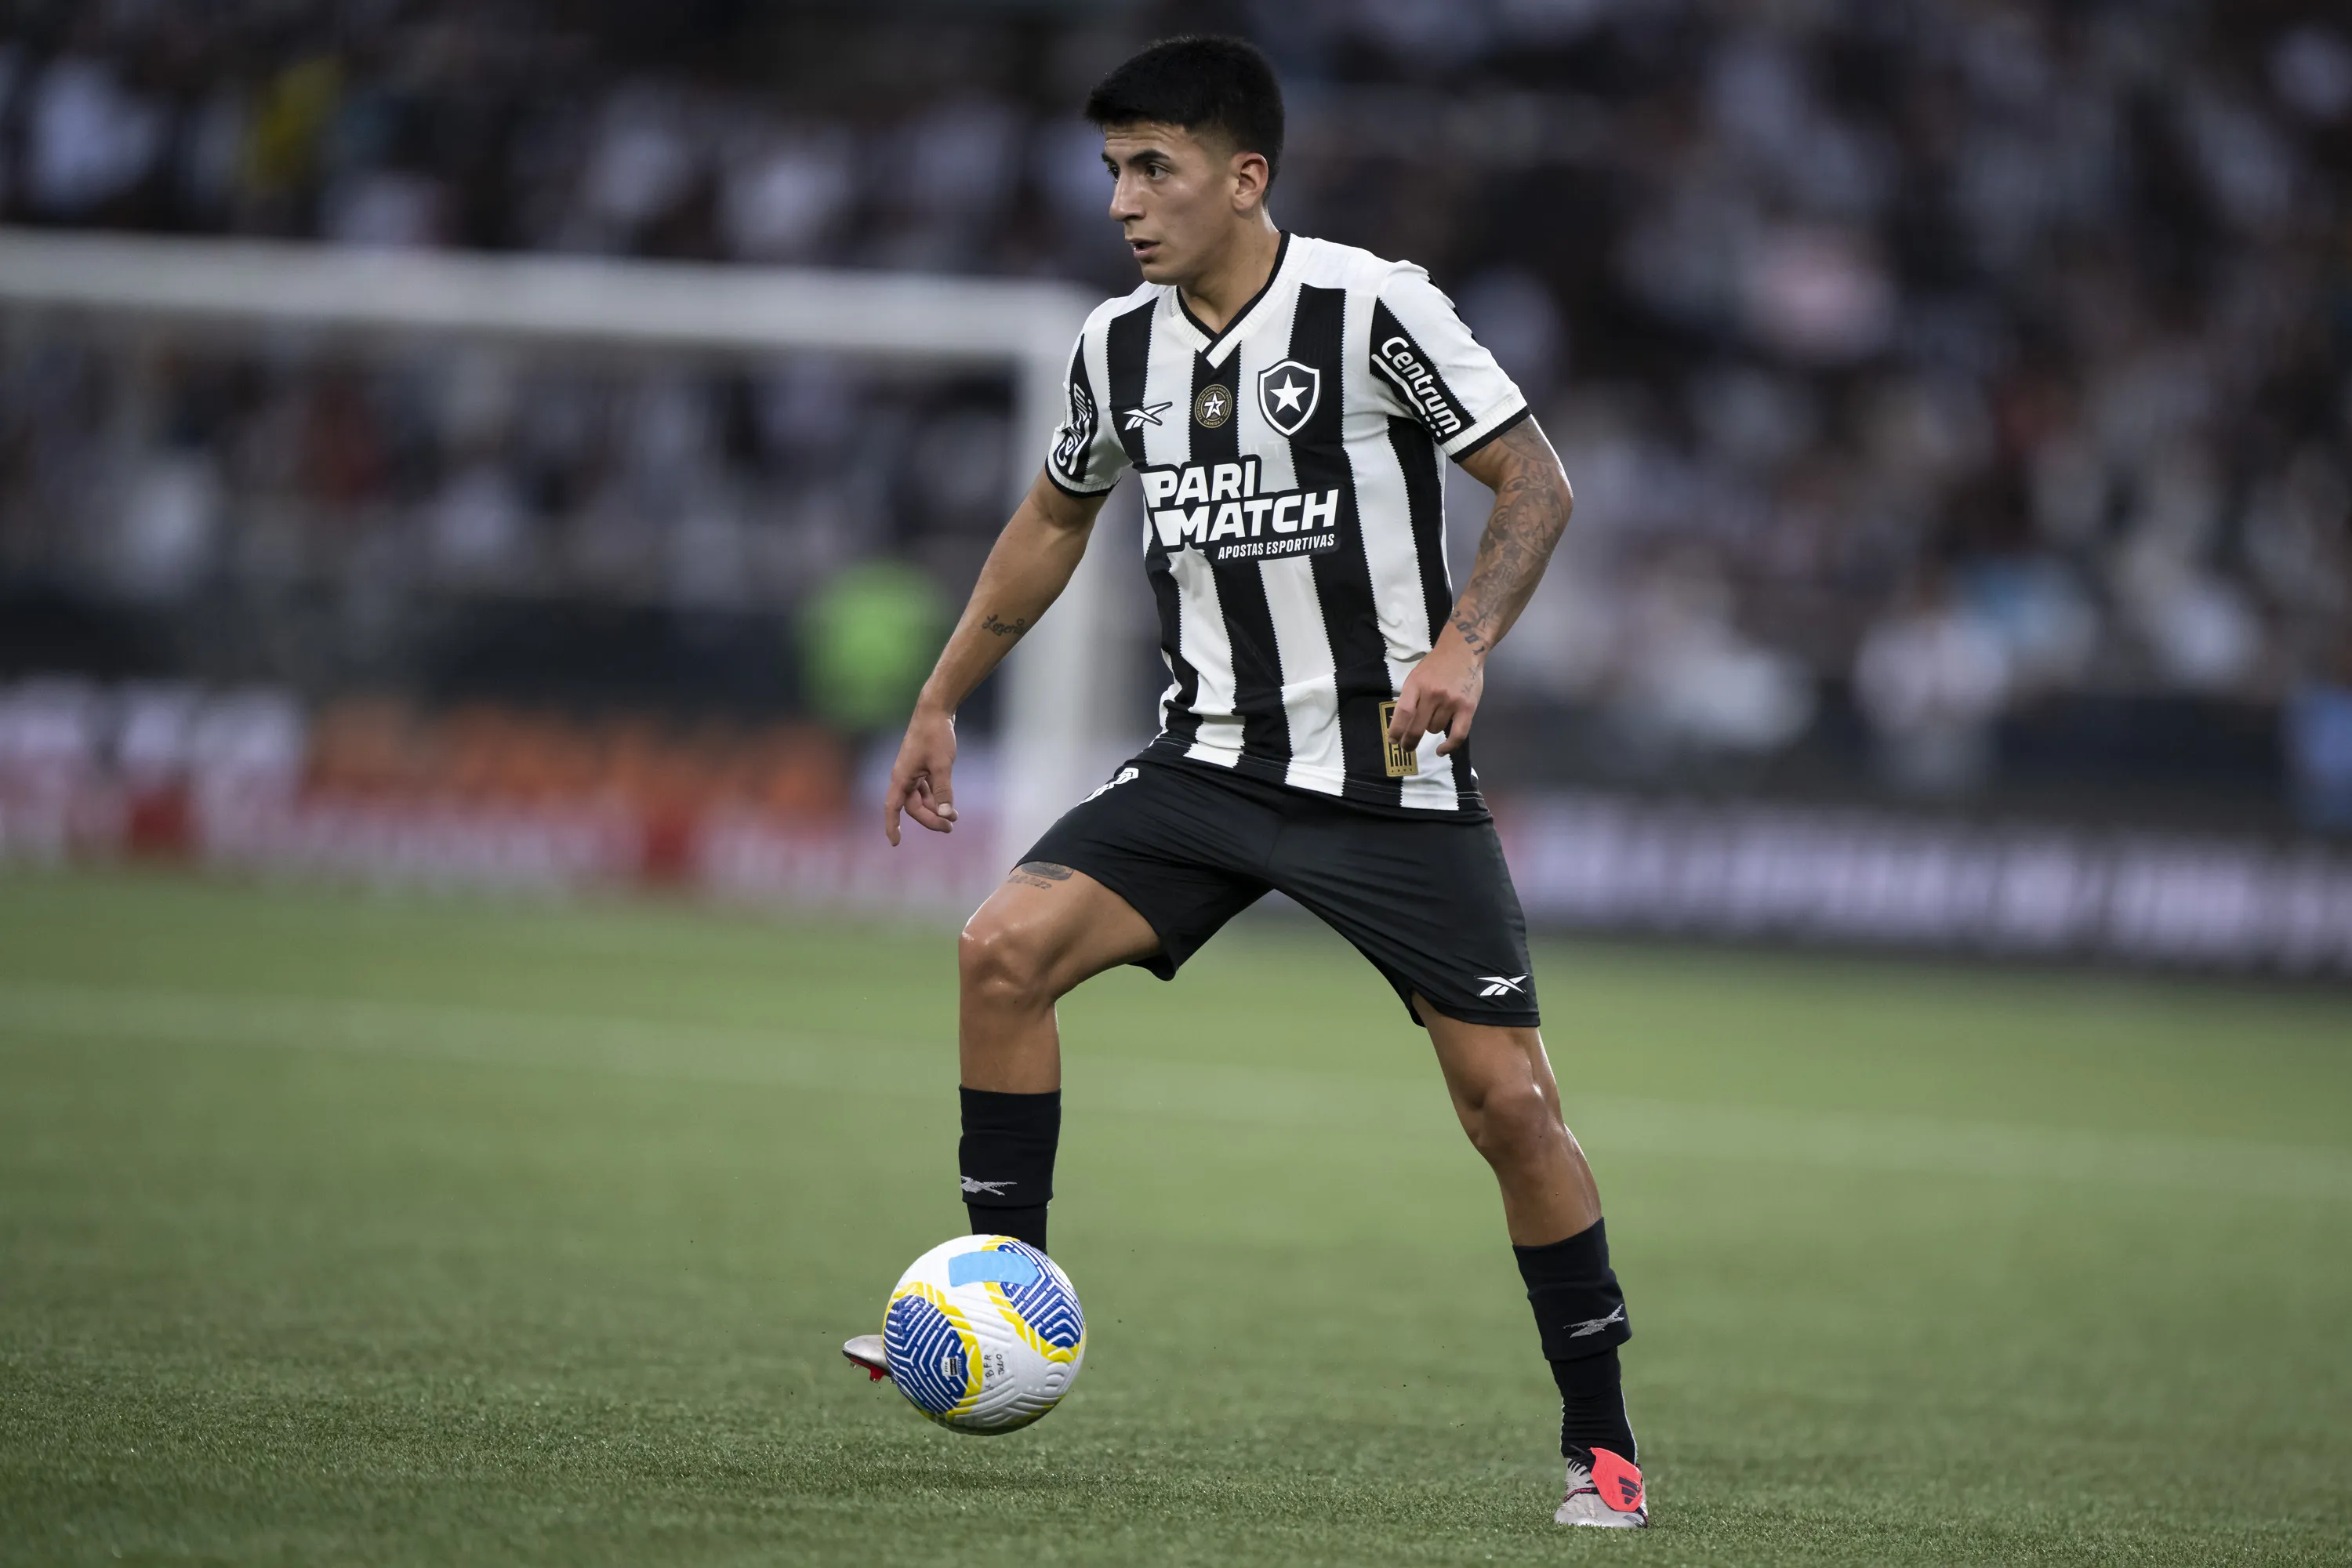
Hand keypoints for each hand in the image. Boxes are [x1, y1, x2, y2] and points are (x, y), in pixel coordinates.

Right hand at [883, 703, 957, 844]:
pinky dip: (937, 798)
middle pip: (913, 807)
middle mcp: (904, 776)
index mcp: (901, 777)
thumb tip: (945, 814)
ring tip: (954, 819)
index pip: (892, 807)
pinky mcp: (922, 767)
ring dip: (935, 810)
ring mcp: (912, 772)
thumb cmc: (936, 735)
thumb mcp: (943, 765)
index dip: (892, 826)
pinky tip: (950, 805)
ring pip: (921, 799)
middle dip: (930, 819)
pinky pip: (926, 789)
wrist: (935, 710)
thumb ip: (943, 791)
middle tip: (950, 828)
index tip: (895, 843)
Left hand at [1387, 633, 1483, 757]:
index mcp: (1416, 684)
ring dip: (1432, 728)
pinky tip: (1441, 751)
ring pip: (1435, 729)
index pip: (1403, 713)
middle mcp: (1432, 694)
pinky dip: (1448, 746)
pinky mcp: (1467, 708)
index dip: (1396, 731)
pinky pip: (1457, 735)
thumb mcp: (1416, 676)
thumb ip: (1410, 698)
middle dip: (1409, 742)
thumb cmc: (1436, 664)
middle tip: (1407, 747)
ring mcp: (1450, 701)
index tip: (1393, 741)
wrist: (1463, 649)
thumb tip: (1401, 725)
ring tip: (1436, 716)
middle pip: (1417, 727)